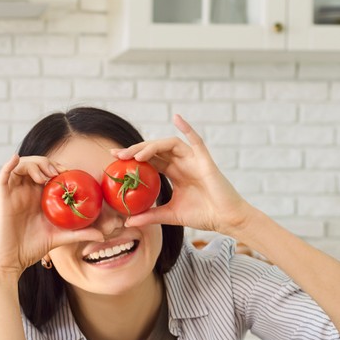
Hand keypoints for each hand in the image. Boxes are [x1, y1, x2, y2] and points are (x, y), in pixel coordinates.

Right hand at [0, 155, 102, 279]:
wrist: (14, 259)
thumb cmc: (35, 247)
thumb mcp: (61, 237)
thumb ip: (80, 233)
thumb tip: (102, 236)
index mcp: (39, 196)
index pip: (49, 173)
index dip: (59, 167)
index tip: (70, 172)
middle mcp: (27, 191)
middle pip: (36, 165)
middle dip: (48, 163)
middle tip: (58, 172)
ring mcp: (14, 192)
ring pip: (21, 166)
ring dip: (34, 164)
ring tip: (45, 176)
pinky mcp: (3, 197)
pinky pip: (3, 175)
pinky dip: (9, 164)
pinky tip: (16, 158)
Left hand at [117, 114, 254, 234]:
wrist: (226, 220)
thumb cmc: (203, 215)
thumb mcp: (170, 215)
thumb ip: (150, 216)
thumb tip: (127, 221)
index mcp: (174, 173)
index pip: (149, 161)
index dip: (132, 158)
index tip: (114, 160)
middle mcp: (182, 163)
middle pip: (155, 150)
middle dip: (135, 150)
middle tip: (117, 155)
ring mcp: (193, 160)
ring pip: (169, 145)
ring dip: (151, 146)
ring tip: (135, 155)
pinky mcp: (205, 161)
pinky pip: (196, 141)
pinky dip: (187, 128)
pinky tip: (176, 118)